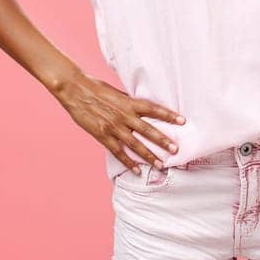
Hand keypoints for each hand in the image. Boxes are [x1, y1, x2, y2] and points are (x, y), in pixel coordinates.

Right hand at [51, 72, 183, 172]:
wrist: (76, 90)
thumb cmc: (98, 89)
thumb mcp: (120, 94)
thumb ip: (132, 104)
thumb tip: (147, 111)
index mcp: (130, 103)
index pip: (154, 109)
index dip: (169, 115)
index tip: (183, 121)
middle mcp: (124, 115)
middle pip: (148, 130)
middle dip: (163, 141)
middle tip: (176, 150)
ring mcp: (113, 127)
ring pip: (135, 144)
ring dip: (149, 155)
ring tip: (161, 164)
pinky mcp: (102, 135)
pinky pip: (118, 152)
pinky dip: (128, 162)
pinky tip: (137, 170)